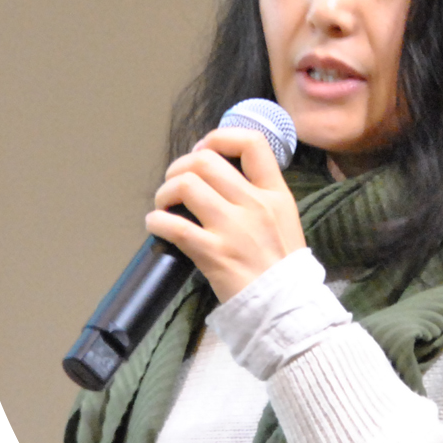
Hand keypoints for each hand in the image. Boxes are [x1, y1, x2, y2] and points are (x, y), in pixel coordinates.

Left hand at [145, 128, 307, 302]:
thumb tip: (221, 173)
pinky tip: (157, 226)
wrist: (285, 305)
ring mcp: (233, 228)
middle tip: (175, 183)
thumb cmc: (281, 264)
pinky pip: (172, 225)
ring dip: (164, 193)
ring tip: (165, 205)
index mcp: (275, 193)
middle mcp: (255, 204)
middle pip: (205, 160)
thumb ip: (259, 193)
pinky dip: (156, 221)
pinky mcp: (213, 254)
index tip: (205, 151)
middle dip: (180, 167)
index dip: (219, 137)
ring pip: (185, 185)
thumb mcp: (284, 218)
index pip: (252, 142)